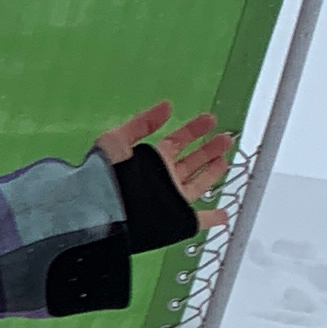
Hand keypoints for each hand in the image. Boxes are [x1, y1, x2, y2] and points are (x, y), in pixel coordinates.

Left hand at [94, 102, 233, 210]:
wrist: (100, 211)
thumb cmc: (104, 175)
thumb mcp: (116, 140)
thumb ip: (141, 123)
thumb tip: (167, 106)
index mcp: (151, 161)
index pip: (177, 142)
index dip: (194, 130)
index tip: (210, 119)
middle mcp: (163, 180)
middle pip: (191, 162)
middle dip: (209, 149)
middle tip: (226, 138)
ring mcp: (171, 201)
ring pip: (199, 185)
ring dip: (213, 173)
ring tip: (225, 159)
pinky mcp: (176, 221)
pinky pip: (199, 221)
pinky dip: (213, 219)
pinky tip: (224, 215)